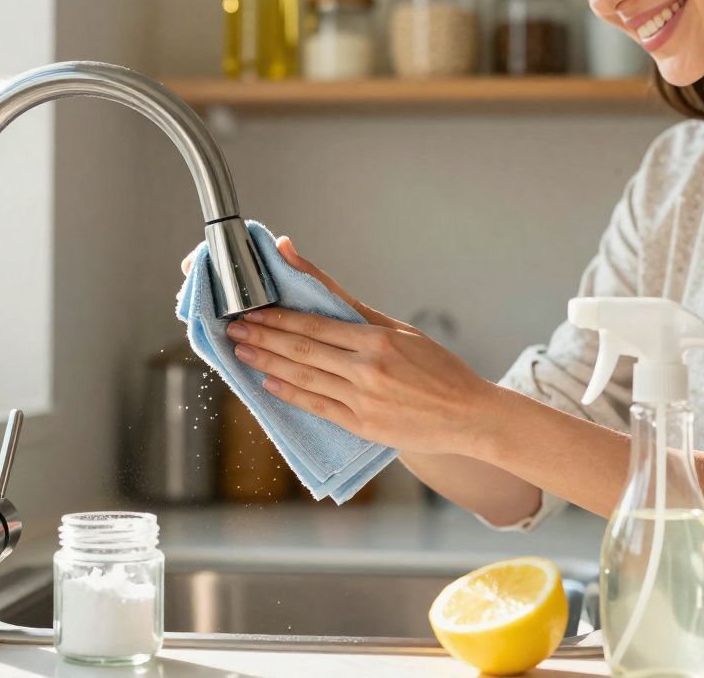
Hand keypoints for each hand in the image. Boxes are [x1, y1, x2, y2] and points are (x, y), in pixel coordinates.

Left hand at [223, 237, 503, 455]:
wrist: (468, 414)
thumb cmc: (439, 369)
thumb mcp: (401, 329)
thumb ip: (353, 306)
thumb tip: (317, 278)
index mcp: (377, 339)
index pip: (315, 324)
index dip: (278, 317)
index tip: (253, 311)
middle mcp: (367, 368)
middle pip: (302, 348)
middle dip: (263, 337)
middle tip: (234, 328)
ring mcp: (363, 399)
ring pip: (303, 376)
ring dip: (267, 362)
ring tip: (242, 351)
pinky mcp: (363, 425)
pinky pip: (318, 406)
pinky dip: (290, 394)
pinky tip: (268, 383)